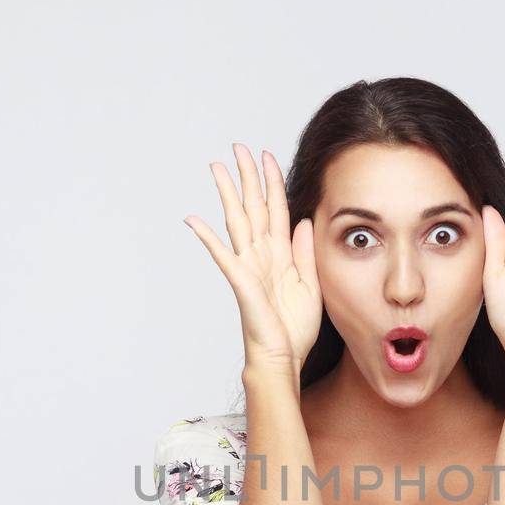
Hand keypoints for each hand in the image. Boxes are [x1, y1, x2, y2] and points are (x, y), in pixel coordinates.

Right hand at [183, 143, 322, 372]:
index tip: (268, 156)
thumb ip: (305, 252)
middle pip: (254, 206)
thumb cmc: (294, 329)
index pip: (277, 209)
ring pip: (237, 221)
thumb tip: (303, 220)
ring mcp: (248, 266)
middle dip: (247, 176)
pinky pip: (222, 255)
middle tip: (239, 147)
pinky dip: (207, 237)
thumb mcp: (311, 284)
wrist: (284, 358)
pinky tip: (192, 219)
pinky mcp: (241, 281)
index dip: (273, 182)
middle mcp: (262, 255)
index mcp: (281, 254)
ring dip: (227, 193)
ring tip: (217, 167)